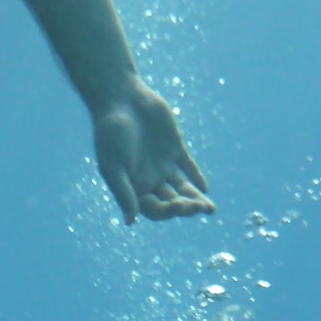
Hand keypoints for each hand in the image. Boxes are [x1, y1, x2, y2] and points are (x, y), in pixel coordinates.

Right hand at [93, 83, 212, 222]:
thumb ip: (123, 193)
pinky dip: (196, 177)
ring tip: (210, 209)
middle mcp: (148, 179)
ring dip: (195, 198)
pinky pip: (188, 166)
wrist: (120, 98)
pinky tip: (205, 188)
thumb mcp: (113, 166)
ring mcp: (162, 163)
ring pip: (182, 188)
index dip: (168, 212)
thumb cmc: (111, 133)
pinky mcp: (174, 147)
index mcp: (133, 187)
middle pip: (170, 201)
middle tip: (200, 208)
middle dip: (185, 207)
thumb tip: (130, 222)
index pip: (154, 209)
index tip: (179, 206)